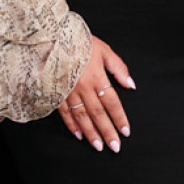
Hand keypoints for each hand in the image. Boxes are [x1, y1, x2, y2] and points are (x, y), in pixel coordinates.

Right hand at [58, 34, 133, 151]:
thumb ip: (119, 68)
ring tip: (98, 146)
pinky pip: (65, 112)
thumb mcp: (104, 50)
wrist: (52, 37)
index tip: (126, 132)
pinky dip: (72, 125)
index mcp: (97, 77)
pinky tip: (79, 135)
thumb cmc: (80, 41)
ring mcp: (69, 91)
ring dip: (91, 133)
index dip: (120, 118)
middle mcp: (83, 87)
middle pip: (98, 114)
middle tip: (115, 147)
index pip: (112, 103)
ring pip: (82, 116)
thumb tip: (131, 85)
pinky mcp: (56, 92)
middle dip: (107, 132)